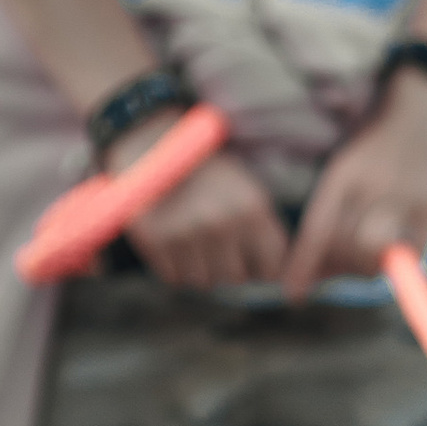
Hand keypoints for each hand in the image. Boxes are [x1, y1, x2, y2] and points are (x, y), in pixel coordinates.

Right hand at [117, 112, 286, 292]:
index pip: (271, 266)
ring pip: (204, 281)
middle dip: (229, 268)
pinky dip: (174, 267)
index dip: (262, 267)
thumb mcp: (244, 188)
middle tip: (217, 248)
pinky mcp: (157, 241)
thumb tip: (272, 277)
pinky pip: (174, 277)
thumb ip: (259, 229)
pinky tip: (174, 241)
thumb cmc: (207, 173)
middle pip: (236, 277)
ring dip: (200, 269)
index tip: (253, 260)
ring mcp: (188, 234)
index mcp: (252, 208)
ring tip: (194, 240)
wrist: (154, 144)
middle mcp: (222, 223)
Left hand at [285, 69, 426, 298]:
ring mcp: (405, 201)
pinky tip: (386, 260)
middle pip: (344, 249)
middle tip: (327, 273)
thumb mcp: (346, 163)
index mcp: (344, 174)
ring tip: (356, 264)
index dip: (303, 265)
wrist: (424, 107)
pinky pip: (410, 257)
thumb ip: (332, 205)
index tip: (292, 292)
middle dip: (333, 268)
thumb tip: (319, 259)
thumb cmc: (376, 139)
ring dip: (361, 269)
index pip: (318, 230)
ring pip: (374, 257)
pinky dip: (395, 266)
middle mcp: (373, 189)